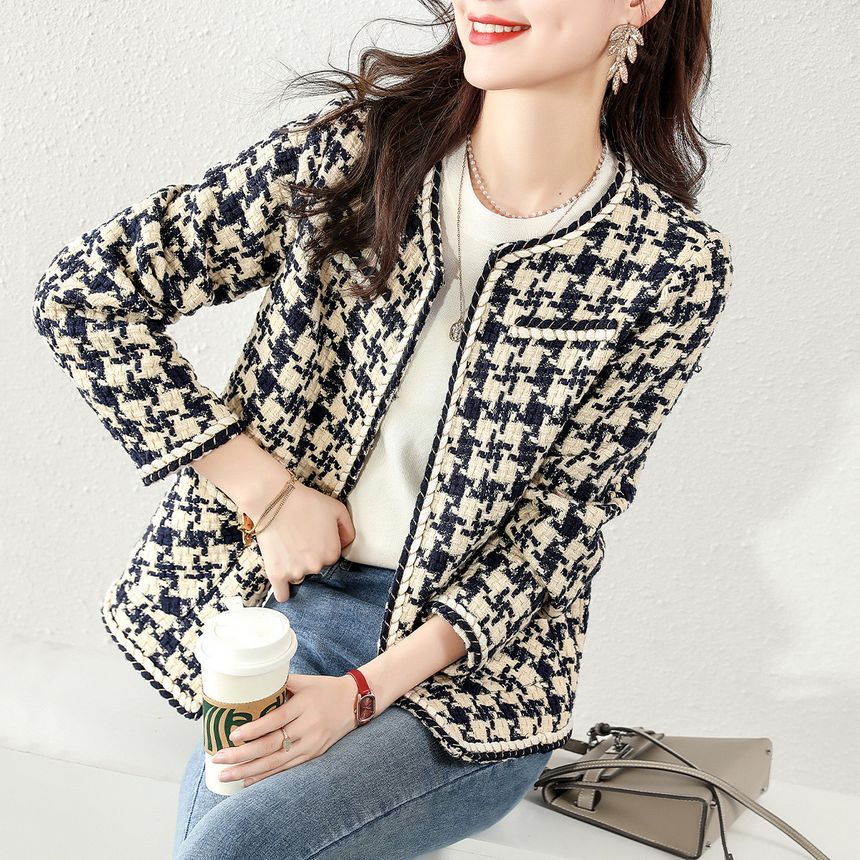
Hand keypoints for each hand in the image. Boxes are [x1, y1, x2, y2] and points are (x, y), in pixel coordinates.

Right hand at [191, 432, 355, 600]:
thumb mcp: (338, 510)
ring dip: (295, 566)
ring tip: (286, 546)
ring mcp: (296, 572)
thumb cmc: (306, 502)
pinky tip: (283, 593)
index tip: (312, 533)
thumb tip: (345, 544)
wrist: (274, 499)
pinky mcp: (277, 573)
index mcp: (332, 553)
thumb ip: (348, 531)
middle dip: (308, 555)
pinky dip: (283, 593)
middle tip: (298, 537)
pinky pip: (282, 593)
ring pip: (299, 575)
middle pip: (315, 566)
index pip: (330, 556)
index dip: (322, 544)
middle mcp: (316, 566)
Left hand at [209, 673, 363, 785]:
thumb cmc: (324, 688)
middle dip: (243, 755)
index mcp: (304, 705)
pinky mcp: (314, 755)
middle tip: (219, 759)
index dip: (254, 729)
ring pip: (276, 761)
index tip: (232, 735)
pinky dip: (266, 775)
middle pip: (272, 745)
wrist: (354, 702)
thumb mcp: (305, 681)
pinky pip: (286, 768)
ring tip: (225, 775)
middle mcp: (308, 727)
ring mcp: (311, 744)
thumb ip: (280, 683)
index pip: (276, 720)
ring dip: (249, 770)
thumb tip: (251, 684)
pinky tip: (247, 781)